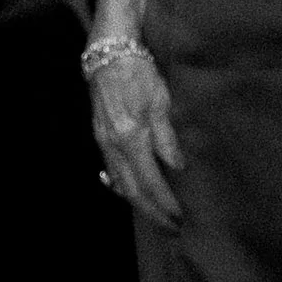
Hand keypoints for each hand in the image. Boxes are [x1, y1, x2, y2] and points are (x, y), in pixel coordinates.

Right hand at [87, 42, 184, 230]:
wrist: (108, 52)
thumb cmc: (138, 72)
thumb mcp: (160, 101)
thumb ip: (167, 137)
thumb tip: (177, 167)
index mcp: (131, 138)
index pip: (151, 182)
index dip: (165, 203)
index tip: (180, 218)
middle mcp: (113, 145)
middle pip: (132, 191)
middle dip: (152, 212)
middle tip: (171, 228)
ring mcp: (103, 142)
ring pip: (119, 183)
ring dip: (138, 203)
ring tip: (156, 215)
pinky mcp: (100, 136)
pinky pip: (111, 170)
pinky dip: (122, 186)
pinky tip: (129, 191)